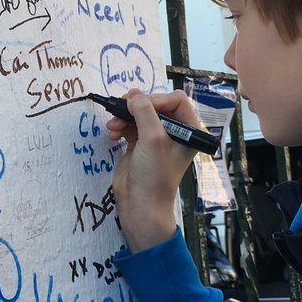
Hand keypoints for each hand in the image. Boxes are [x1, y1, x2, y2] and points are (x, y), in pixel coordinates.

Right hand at [107, 88, 202, 251]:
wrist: (140, 206)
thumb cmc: (154, 176)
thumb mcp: (152, 140)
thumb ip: (145, 113)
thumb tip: (133, 95)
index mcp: (189, 131)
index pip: (176, 100)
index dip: (157, 99)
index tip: (139, 107)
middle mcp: (176, 133)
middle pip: (155, 105)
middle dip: (136, 107)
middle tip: (120, 110)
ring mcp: (157, 139)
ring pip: (140, 114)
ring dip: (124, 117)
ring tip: (112, 127)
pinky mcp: (141, 145)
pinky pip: (130, 126)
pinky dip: (121, 126)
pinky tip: (112, 134)